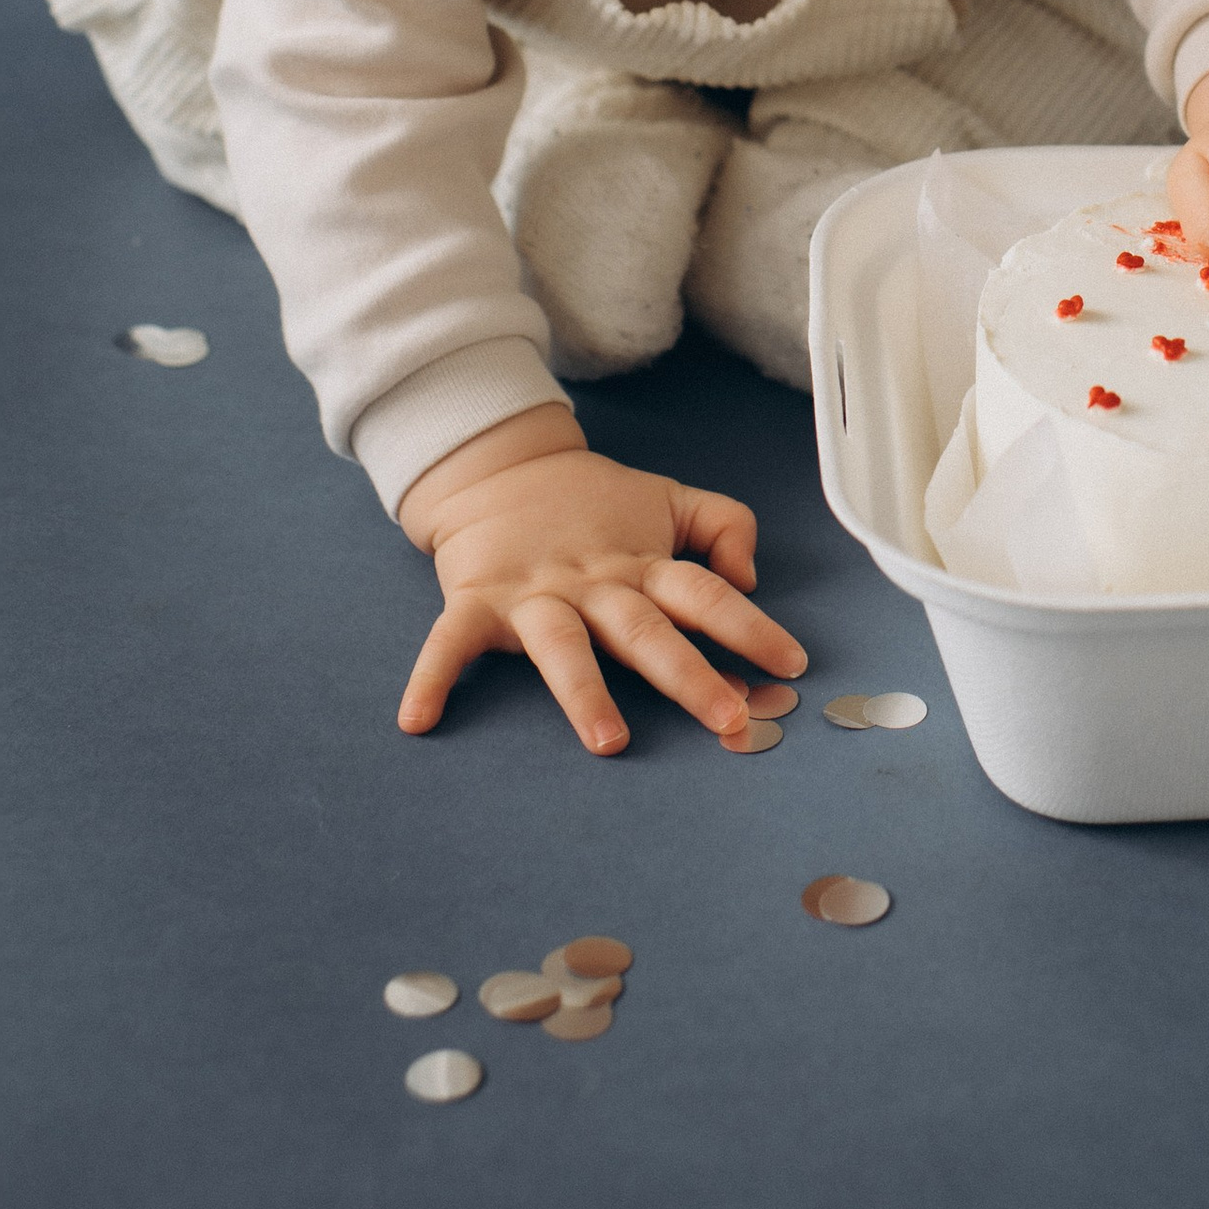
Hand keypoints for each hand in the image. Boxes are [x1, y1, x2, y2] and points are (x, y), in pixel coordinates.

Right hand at [394, 408, 806, 751]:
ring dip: (584, 691)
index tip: (790, 663)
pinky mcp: (476, 601)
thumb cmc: (593, 503)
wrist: (500, 468)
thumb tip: (750, 576)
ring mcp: (533, 594)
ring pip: (562, 645)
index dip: (749, 626)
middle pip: (644, 630)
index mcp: (642, 563)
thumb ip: (724, 526)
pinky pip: (450, 642)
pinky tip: (418, 718)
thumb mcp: (669, 500)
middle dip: (687, 675)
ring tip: (608, 740)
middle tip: (728, 718)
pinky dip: (433, 677)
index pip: (705, 593)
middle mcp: (593, 582)